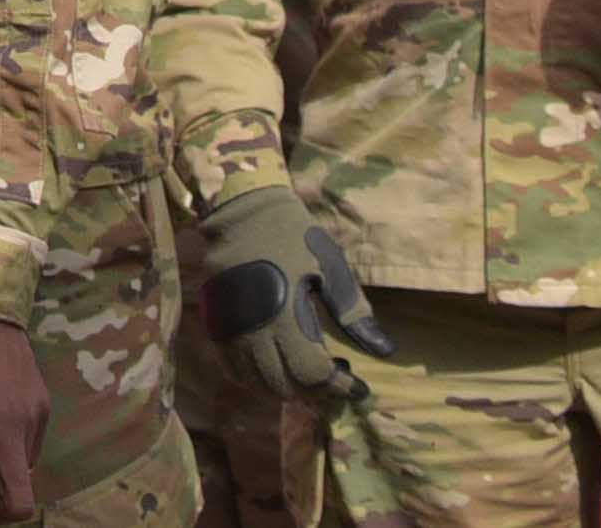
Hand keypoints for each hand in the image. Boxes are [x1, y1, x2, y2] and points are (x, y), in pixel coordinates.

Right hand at [197, 184, 395, 404]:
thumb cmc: (291, 236)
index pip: (313, 373)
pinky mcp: (216, 322)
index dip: (339, 387)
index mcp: (286, 315)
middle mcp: (254, 329)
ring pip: (255, 382)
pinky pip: (232, 367)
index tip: (360, 387)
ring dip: (284, 388)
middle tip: (334, 378)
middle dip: (314, 391)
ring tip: (305, 375)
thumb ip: (354, 312)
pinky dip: (254, 378)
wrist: (240, 209)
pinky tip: (272, 366)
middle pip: (283, 385)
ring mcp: (231, 328)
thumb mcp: (331, 267)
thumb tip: (384, 350)